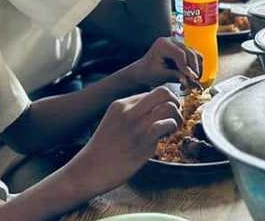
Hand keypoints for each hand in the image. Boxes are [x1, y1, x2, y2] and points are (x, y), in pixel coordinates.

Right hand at [66, 87, 181, 194]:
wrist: (87, 172)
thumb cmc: (102, 151)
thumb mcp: (113, 123)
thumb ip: (132, 115)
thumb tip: (156, 113)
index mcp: (121, 105)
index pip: (153, 92)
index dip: (163, 103)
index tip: (163, 116)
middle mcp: (129, 111)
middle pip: (164, 92)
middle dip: (175, 103)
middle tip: (173, 118)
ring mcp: (136, 125)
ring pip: (169, 106)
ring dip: (177, 117)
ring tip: (171, 129)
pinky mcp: (142, 140)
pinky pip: (166, 124)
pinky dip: (172, 128)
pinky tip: (166, 137)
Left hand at [128, 37, 202, 89]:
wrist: (144, 71)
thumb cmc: (148, 73)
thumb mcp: (160, 75)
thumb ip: (174, 76)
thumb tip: (189, 79)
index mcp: (163, 44)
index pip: (180, 54)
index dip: (187, 67)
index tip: (191, 78)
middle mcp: (172, 40)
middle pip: (190, 53)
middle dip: (193, 68)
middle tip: (194, 81)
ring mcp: (179, 43)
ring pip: (195, 54)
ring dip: (196, 68)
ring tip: (192, 80)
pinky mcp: (184, 49)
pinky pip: (195, 57)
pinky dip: (195, 67)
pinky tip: (191, 77)